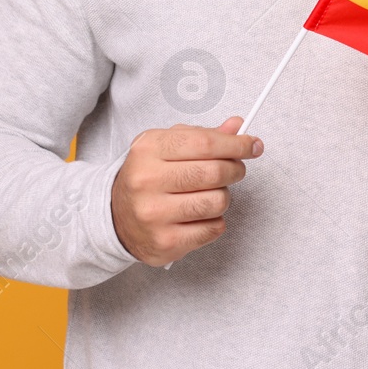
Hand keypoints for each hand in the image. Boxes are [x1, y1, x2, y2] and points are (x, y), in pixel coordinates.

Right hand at [109, 115, 262, 266]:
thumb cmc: (148, 177)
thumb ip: (203, 136)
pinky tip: (199, 215)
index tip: (252, 145)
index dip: (236, 144)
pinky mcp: (165, 241)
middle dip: (235, 169)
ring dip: (223, 197)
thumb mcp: (166, 146)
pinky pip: (213, 229)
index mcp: (149, 150)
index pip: (205, 143)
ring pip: (218, 202)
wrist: (115, 216)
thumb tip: (237, 127)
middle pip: (215, 172)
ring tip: (210, 194)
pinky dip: (215, 221)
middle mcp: (147, 180)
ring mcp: (154, 214)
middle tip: (235, 169)